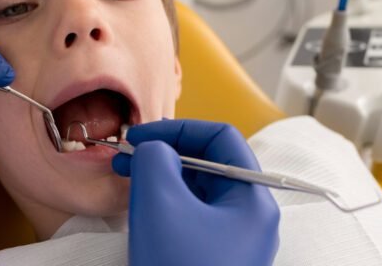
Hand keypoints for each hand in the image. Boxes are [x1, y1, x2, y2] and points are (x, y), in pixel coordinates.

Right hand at [112, 119, 279, 265]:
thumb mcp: (160, 202)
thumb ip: (156, 158)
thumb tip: (154, 148)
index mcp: (253, 199)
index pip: (221, 139)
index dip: (178, 129)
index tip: (140, 137)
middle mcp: (252, 218)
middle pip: (211, 165)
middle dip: (166, 154)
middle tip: (127, 156)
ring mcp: (236, 242)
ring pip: (200, 192)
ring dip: (163, 179)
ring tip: (128, 180)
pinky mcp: (218, 260)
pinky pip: (194, 218)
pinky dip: (167, 205)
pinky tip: (141, 209)